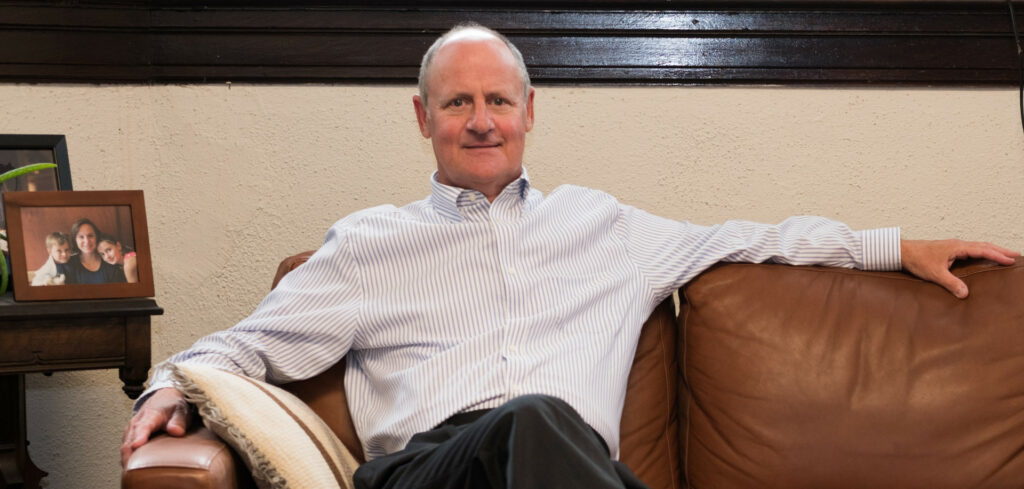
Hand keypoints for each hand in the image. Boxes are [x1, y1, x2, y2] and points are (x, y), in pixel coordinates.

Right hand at [120, 387, 191, 466]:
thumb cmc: (173, 406)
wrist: (164, 398)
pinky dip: (128, 458)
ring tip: (132, 474)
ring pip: (125, 447)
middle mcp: (136, 423)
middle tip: (135, 472)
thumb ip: (179, 421)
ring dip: (127, 460)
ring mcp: (131, 430)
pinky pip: (126, 448)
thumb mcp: (181, 410)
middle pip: (129, 442)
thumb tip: (176, 431)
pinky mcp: (130, 436)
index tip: (137, 446)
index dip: (139, 437)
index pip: (142, 427)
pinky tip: (133, 468)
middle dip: (130, 457)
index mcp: (150, 415)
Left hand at [901, 239, 1019, 298]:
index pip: (983, 250)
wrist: (903, 252)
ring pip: (979, 246)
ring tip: (1006, 256)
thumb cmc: (917, 260)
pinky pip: (972, 249)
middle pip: (985, 246)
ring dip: (993, 250)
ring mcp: (954, 246)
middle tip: (1016, 255)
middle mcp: (958, 244)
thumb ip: (951, 283)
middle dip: (1001, 250)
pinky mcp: (950, 249)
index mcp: (957, 247)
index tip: (1011, 260)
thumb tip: (966, 293)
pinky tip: (985, 257)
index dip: (998, 255)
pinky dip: (983, 252)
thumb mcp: (935, 274)